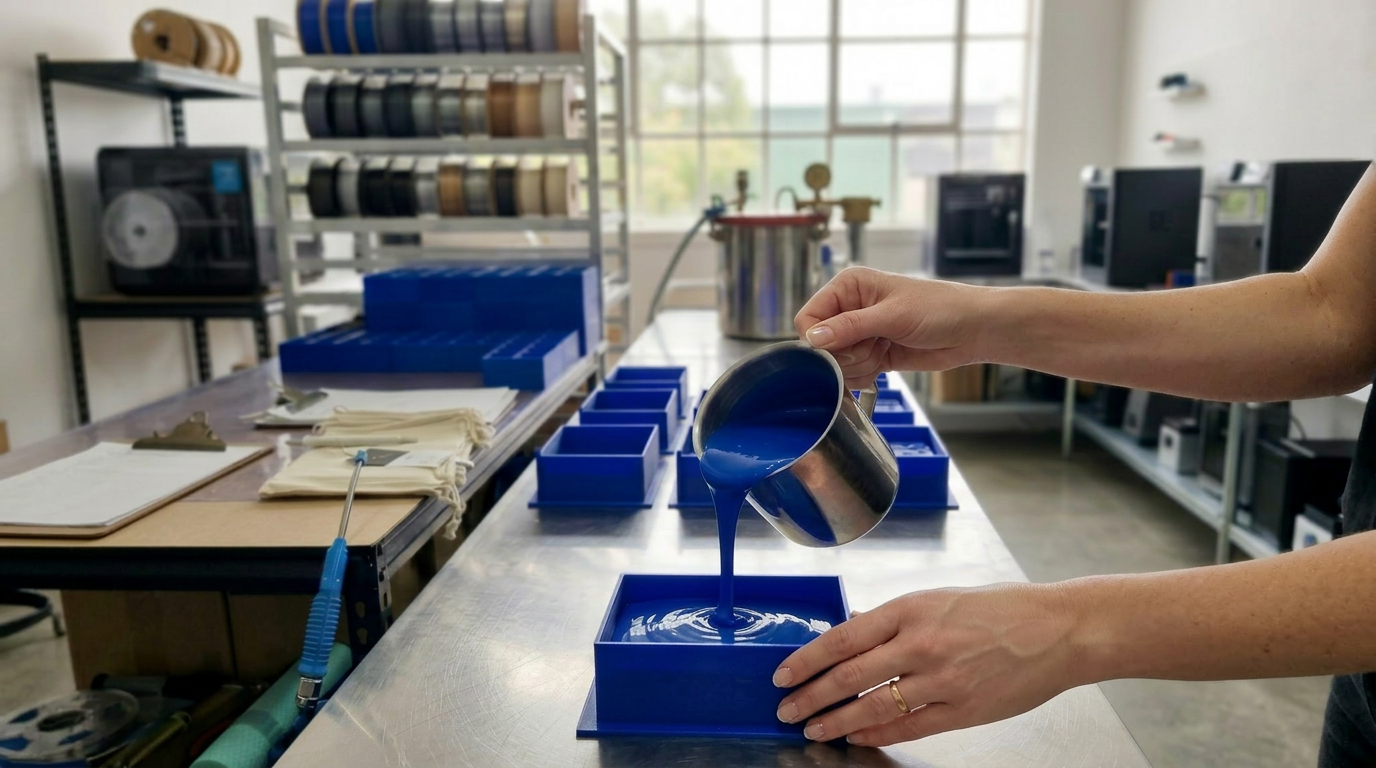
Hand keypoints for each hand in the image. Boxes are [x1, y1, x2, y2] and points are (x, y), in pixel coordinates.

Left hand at [772, 583, 1084, 746]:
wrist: (1059, 630)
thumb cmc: (1003, 608)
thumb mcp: (940, 598)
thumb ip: (895, 619)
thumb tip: (855, 629)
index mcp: (911, 609)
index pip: (843, 638)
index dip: (807, 660)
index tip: (784, 673)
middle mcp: (921, 644)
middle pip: (849, 676)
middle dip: (811, 696)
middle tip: (787, 708)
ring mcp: (942, 680)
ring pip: (874, 706)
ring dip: (837, 720)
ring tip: (814, 729)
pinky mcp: (963, 710)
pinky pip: (909, 727)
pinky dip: (877, 732)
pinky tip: (857, 735)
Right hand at [794, 267, 990, 387]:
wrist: (972, 330)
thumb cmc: (939, 309)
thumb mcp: (892, 315)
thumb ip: (850, 327)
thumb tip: (813, 339)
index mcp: (848, 287)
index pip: (809, 317)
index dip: (819, 338)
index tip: (842, 347)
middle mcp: (850, 308)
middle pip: (820, 345)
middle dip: (846, 353)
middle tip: (875, 344)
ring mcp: (861, 333)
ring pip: (836, 363)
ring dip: (860, 364)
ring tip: (886, 349)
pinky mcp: (872, 354)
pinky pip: (851, 373)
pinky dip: (864, 374)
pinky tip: (885, 363)